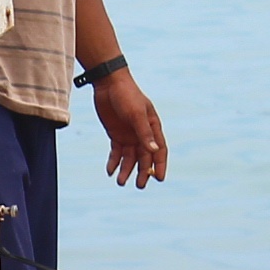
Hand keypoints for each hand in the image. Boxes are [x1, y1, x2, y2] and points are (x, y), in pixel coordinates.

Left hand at [91, 70, 166, 186]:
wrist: (108, 83)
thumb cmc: (126, 95)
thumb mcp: (136, 113)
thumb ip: (144, 132)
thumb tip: (153, 151)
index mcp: (152, 127)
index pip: (159, 150)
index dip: (160, 165)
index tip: (159, 179)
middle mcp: (142, 133)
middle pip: (144, 157)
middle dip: (142, 172)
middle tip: (139, 186)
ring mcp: (128, 134)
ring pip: (129, 157)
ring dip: (126, 170)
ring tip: (120, 182)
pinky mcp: (115, 134)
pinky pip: (116, 152)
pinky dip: (114, 162)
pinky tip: (110, 171)